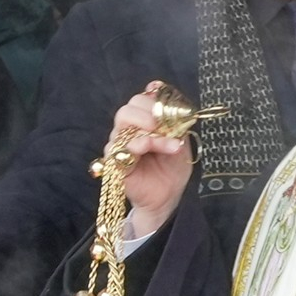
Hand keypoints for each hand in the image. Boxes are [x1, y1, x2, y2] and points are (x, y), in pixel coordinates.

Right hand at [110, 90, 193, 239]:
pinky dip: (138, 144)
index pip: (140, 100)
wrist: (167, 197)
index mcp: (142, 122)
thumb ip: (176, 124)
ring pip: (124, 126)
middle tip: (164, 122)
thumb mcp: (181, 142)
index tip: (169, 104)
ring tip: (172, 144)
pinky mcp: (114, 163)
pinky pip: (120, 148)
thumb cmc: (172, 169)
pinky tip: (150, 148)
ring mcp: (119, 146)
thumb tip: (175, 110)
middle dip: (147, 111)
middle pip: (127, 109)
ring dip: (151, 133)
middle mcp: (127, 131)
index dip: (153, 98)